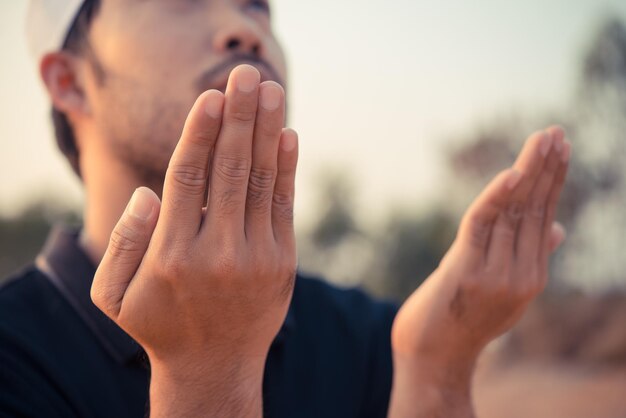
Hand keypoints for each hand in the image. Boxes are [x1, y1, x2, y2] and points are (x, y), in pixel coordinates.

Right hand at [90, 65, 297, 416]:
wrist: (215, 368)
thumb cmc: (160, 325)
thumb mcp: (116, 294)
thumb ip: (124, 242)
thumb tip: (149, 192)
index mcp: (171, 255)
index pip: (188, 178)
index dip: (201, 133)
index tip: (211, 96)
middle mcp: (216, 253)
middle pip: (229, 169)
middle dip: (239, 117)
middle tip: (247, 75)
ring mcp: (256, 258)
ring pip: (260, 181)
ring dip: (267, 132)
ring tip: (270, 91)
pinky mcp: (283, 262)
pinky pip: (284, 206)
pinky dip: (286, 169)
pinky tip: (288, 135)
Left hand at [392, 126, 569, 367]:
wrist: (433, 358)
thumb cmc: (464, 322)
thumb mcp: (504, 293)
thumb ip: (528, 258)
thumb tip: (558, 228)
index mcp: (531, 276)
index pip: (543, 217)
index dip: (552, 181)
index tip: (559, 149)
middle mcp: (520, 275)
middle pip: (534, 209)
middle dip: (546, 168)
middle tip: (556, 132)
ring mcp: (495, 275)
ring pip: (513, 212)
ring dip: (527, 171)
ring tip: (541, 139)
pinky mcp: (465, 271)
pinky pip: (482, 226)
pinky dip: (495, 198)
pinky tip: (511, 174)